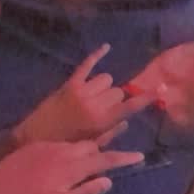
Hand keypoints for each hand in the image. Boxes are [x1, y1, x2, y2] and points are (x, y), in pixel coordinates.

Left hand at [0, 137, 143, 193]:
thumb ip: (86, 192)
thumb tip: (108, 181)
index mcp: (73, 167)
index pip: (106, 160)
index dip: (124, 158)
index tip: (140, 155)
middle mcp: (65, 151)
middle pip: (94, 145)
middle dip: (108, 147)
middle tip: (119, 152)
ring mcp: (50, 146)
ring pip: (78, 142)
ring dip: (91, 145)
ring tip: (100, 148)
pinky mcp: (38, 145)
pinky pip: (64, 141)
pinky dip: (74, 144)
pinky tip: (71, 152)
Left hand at [14, 44, 153, 144]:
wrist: (33, 138)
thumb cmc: (64, 145)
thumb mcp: (90, 145)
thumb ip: (110, 133)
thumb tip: (127, 122)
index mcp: (101, 122)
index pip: (129, 107)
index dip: (145, 98)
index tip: (160, 90)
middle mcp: (94, 104)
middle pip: (118, 91)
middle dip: (115, 98)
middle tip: (104, 109)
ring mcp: (81, 91)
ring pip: (106, 79)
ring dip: (104, 86)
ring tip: (94, 97)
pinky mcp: (69, 83)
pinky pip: (87, 65)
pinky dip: (97, 55)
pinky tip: (106, 47)